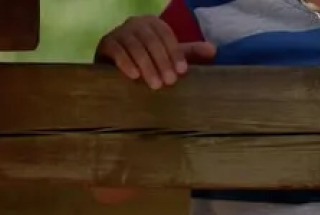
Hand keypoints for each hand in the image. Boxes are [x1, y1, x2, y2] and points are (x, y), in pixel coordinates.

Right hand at [97, 16, 216, 88]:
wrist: (114, 68)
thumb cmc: (147, 63)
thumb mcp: (168, 57)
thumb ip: (189, 54)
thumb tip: (213, 50)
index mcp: (153, 24)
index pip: (166, 34)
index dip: (175, 52)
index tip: (183, 72)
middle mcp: (136, 24)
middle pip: (151, 39)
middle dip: (162, 61)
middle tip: (169, 82)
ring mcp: (120, 32)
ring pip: (134, 45)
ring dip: (146, 65)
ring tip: (155, 84)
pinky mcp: (106, 43)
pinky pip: (116, 50)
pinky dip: (125, 62)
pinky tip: (133, 76)